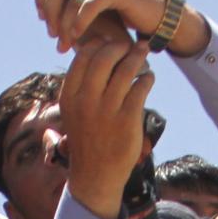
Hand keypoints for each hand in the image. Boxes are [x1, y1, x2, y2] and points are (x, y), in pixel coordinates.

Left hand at [33, 0, 209, 57]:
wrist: (159, 14)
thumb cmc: (125, 11)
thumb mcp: (96, 0)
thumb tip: (43, 1)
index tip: (44, 22)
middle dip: (50, 13)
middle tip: (52, 36)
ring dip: (63, 23)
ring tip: (63, 43)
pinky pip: (90, 4)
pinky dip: (79, 22)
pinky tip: (76, 37)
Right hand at [58, 35, 154, 218]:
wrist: (95, 176)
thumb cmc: (87, 139)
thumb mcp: (73, 112)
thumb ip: (80, 86)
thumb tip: (95, 54)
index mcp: (69, 95)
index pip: (83, 57)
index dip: (99, 44)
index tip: (109, 42)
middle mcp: (86, 100)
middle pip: (105, 57)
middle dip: (120, 46)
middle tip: (129, 45)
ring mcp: (107, 109)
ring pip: (126, 69)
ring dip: (137, 56)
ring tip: (143, 53)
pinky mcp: (128, 119)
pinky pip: (140, 87)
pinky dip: (147, 77)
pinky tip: (148, 77)